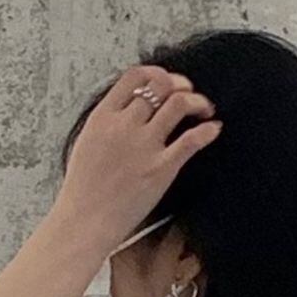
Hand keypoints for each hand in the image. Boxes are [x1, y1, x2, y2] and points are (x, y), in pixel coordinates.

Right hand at [57, 64, 220, 245]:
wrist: (84, 223)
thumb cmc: (83, 192)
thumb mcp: (86, 144)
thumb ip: (107, 123)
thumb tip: (127, 111)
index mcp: (103, 116)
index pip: (135, 76)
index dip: (156, 73)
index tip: (166, 81)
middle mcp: (124, 125)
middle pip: (160, 85)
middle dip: (180, 84)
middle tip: (189, 94)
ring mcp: (143, 146)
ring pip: (178, 103)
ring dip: (197, 101)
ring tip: (204, 109)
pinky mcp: (160, 169)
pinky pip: (191, 140)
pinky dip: (207, 130)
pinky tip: (213, 129)